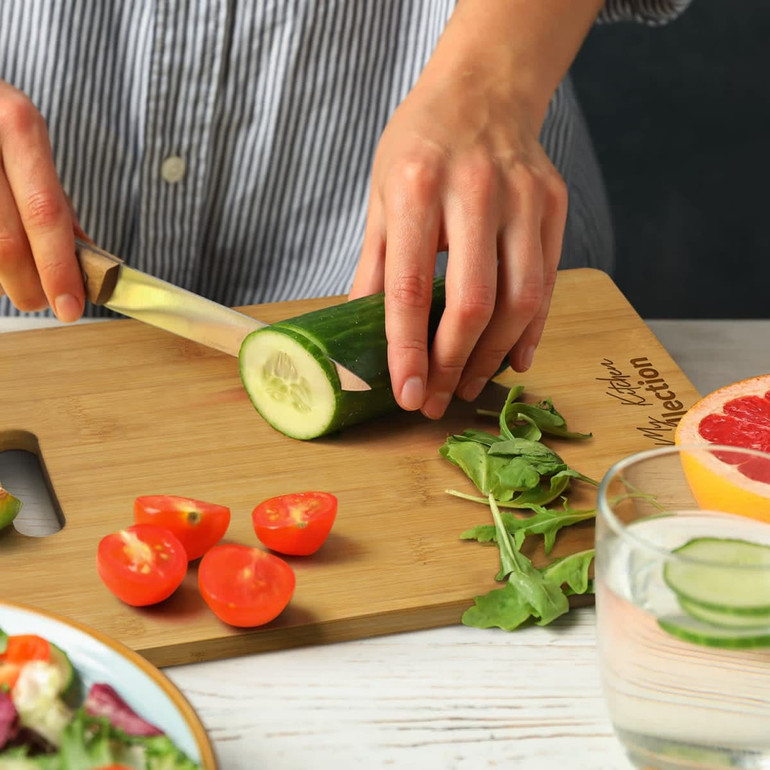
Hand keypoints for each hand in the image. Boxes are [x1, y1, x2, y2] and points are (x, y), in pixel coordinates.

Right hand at [0, 80, 84, 319]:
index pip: (45, 213)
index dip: (59, 269)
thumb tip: (90, 261)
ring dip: (0, 278)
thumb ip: (52, 199)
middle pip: (5, 241)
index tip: (71, 308)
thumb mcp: (25, 143)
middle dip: (28, 285)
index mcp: (18, 125)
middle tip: (42, 303)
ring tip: (13, 277)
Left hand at [350, 60, 566, 419]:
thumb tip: (362, 331)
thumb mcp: (380, 196)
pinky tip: (510, 358)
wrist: (482, 90)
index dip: (408, 350)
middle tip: (436, 398)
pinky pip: (546, 283)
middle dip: (453, 363)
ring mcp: (523, 197)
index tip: (407, 394)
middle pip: (474, 302)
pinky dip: (529, 330)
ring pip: (520, 300)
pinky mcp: (552, 205)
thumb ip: (375, 266)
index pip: (411, 287)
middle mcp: (474, 189)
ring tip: (467, 384)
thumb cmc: (420, 144)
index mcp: (416, 186)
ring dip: (492, 356)